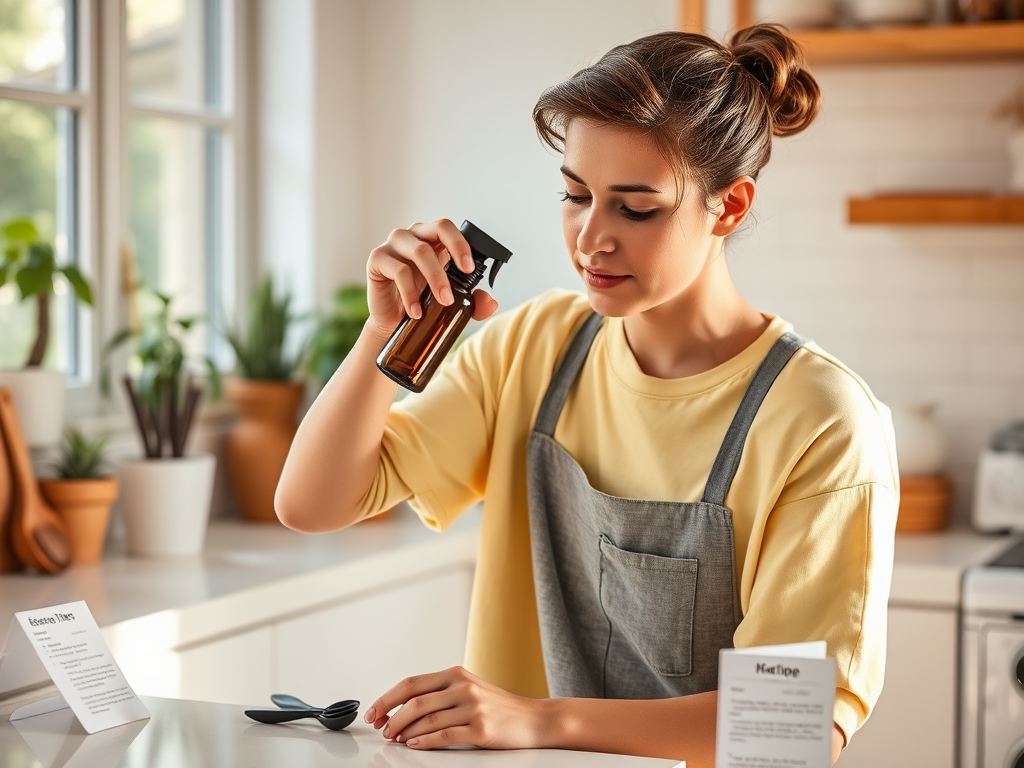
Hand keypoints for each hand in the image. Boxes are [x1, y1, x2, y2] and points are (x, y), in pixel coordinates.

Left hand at [364, 666, 545, 750]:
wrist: (534, 719)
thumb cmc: (498, 707)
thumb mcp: (469, 690)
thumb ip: (440, 694)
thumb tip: (401, 708)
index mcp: (456, 674)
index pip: (411, 683)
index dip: (387, 698)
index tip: (373, 712)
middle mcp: (463, 687)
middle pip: (414, 701)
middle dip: (391, 717)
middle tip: (382, 729)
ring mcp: (473, 708)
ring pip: (426, 720)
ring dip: (404, 731)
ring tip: (396, 740)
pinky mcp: (481, 730)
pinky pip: (444, 736)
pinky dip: (424, 741)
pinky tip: (415, 745)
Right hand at [366, 219, 498, 335]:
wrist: (393, 322)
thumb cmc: (422, 302)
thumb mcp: (451, 302)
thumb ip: (473, 301)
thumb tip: (491, 304)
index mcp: (432, 239)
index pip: (448, 228)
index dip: (461, 243)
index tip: (470, 269)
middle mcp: (413, 236)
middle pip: (437, 230)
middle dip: (452, 260)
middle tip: (455, 292)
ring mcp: (393, 245)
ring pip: (419, 251)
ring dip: (435, 279)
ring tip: (442, 303)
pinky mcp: (377, 258)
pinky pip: (398, 270)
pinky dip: (410, 294)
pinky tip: (416, 312)